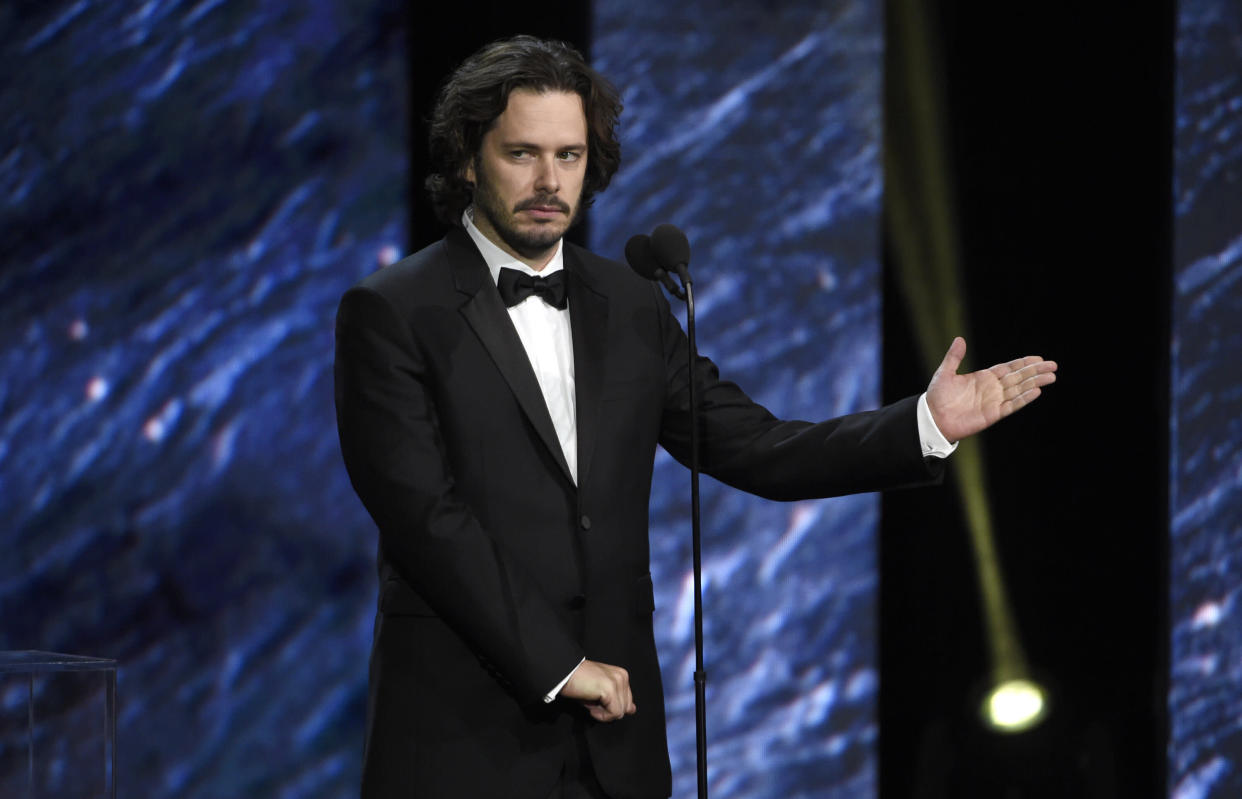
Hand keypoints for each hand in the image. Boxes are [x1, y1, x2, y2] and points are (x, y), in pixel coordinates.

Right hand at [561, 659, 636, 721]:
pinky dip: (601, 715)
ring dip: (603, 713)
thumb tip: (632, 710)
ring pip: (620, 712)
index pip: (628, 702)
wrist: (563, 674)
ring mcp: (617, 682)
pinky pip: (614, 713)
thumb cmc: (579, 683)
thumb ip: (619, 699)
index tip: (597, 700)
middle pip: (625, 708)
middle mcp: (622, 676)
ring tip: (590, 701)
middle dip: (608, 710)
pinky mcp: (610, 689)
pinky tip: (590, 707)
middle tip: (592, 700)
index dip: (611, 707)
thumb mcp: (601, 693)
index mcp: (622, 675)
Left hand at [926, 337, 1056, 441]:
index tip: (1039, 358)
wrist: (933, 419)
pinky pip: (1012, 405)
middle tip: (1053, 365)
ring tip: (1051, 377)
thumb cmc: (937, 396)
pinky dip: (1024, 399)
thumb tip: (959, 339)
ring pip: (1019, 390)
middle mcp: (992, 389)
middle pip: (1019, 377)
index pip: (1009, 368)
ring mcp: (994, 401)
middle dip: (1035, 371)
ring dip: (1035, 383)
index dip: (1024, 363)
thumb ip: (954, 357)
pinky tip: (1036, 392)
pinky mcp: (993, 414)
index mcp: (984, 377)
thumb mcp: (945, 373)